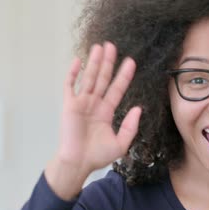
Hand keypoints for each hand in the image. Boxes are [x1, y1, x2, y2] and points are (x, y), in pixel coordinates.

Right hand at [46, 42, 141, 199]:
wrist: (78, 164)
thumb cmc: (98, 156)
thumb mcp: (121, 143)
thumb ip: (130, 126)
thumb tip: (138, 108)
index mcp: (107, 111)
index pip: (117, 89)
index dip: (124, 75)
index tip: (131, 62)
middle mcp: (95, 104)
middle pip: (103, 78)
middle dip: (108, 62)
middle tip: (113, 45)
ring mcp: (82, 103)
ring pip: (89, 78)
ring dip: (94, 62)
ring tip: (99, 46)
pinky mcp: (69, 105)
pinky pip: (70, 86)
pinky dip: (74, 73)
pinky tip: (80, 60)